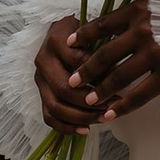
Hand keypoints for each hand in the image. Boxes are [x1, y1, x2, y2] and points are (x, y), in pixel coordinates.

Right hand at [33, 15, 111, 135]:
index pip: (77, 62)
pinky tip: (86, 129)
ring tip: (103, 118)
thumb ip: (102, 46)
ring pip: (55, 106)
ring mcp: (40, 79)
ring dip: (80, 117)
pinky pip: (49, 116)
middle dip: (89, 102)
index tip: (119, 82)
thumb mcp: (93, 30)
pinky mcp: (41, 93)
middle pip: (63, 89)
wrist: (63, 31)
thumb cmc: (84, 30)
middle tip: (112, 106)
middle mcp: (43, 60)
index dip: (97, 74)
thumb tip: (118, 73)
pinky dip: (66, 127)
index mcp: (55, 41)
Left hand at [66, 0, 159, 122]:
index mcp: (141, 9)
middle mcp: (144, 30)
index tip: (69, 44)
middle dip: (86, 71)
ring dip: (100, 91)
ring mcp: (155, 53)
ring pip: (118, 76)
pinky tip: (110, 114)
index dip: (83, 35)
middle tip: (73, 82)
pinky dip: (122, 106)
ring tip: (89, 102)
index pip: (102, 23)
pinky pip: (139, 94)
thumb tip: (113, 27)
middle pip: (104, 54)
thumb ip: (140, 13)